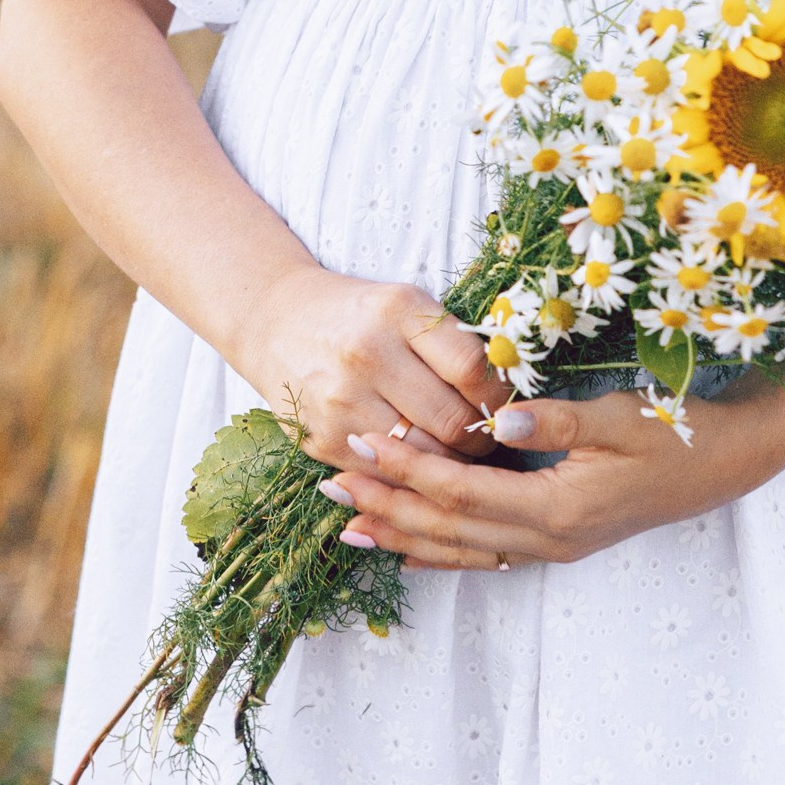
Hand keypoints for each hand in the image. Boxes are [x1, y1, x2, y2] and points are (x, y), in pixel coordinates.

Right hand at [233, 261, 500, 470]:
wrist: (275, 321)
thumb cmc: (357, 314)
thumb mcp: (407, 305)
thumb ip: (453, 343)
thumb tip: (509, 394)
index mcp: (399, 311)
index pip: (472, 367)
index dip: (500, 395)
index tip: (506, 404)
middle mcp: (368, 355)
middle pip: (451, 420)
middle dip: (481, 439)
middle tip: (489, 439)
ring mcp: (341, 402)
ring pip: (423, 458)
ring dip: (451, 466)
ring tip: (460, 455)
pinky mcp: (322, 440)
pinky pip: (385, 476)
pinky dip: (411, 479)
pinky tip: (422, 468)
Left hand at [322, 376, 784, 571]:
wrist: (725, 466)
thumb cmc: (676, 434)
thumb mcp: (620, 419)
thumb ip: (555, 421)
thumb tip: (495, 419)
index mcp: (559, 510)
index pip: (463, 495)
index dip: (408, 472)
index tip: (361, 445)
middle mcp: (547, 540)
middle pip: (448, 530)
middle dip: (386, 506)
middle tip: (329, 485)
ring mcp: (550, 548)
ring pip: (458, 551)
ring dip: (400, 533)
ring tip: (346, 522)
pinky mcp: (554, 540)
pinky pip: (481, 554)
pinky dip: (437, 547)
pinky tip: (406, 540)